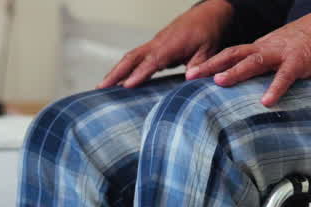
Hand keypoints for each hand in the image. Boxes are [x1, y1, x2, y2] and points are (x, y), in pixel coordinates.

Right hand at [99, 0, 235, 88]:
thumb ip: (198, 65)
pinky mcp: (155, 47)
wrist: (208, 15)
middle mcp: (158, 43)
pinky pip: (136, 58)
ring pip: (130, 57)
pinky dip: (124, 68)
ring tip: (102, 87)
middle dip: (116, 72)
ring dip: (115, 71)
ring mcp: (154, 44)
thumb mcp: (209, 49)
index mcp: (171, 44)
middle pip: (132, 57)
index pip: (152, 61)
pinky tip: (117, 80)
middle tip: (101, 87)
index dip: (139, 73)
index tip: (126, 85)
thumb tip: (189, 78)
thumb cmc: (208, 31)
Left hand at [186, 0, 310, 105]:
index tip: (190, 73)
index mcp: (260, 47)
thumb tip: (245, 81)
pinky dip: (275, 88)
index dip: (210, 63)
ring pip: (254, 61)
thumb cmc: (305, 42)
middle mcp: (266, 48)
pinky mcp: (299, 62)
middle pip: (234, 54)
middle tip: (191, 75)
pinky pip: (285, 76)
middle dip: (211, 65)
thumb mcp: (278, 50)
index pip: (230, 54)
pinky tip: (266, 102)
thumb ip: (262, 64)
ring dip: (236, 72)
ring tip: (220, 83)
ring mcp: (282, 54)